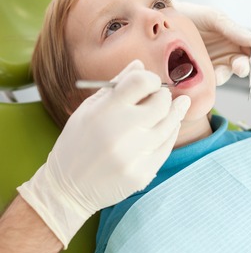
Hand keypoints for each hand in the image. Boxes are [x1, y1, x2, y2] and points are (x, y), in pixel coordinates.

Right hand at [17, 60, 189, 247]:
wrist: (67, 187)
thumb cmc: (77, 142)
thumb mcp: (88, 108)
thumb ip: (116, 85)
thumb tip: (140, 65)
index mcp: (104, 111)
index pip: (141, 82)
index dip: (151, 78)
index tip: (151, 82)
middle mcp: (120, 132)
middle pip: (161, 103)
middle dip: (164, 95)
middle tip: (162, 96)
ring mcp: (133, 155)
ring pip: (169, 125)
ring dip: (175, 112)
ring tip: (180, 104)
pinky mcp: (142, 174)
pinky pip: (166, 147)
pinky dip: (170, 134)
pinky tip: (170, 126)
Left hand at [174, 1, 250, 84]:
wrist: (167, 20)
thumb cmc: (193, 16)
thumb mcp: (214, 18)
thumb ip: (233, 29)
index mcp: (237, 40)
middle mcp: (228, 54)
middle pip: (243, 66)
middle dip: (243, 68)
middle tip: (239, 67)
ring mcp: (214, 65)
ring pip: (225, 75)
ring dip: (223, 76)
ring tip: (216, 75)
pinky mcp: (199, 73)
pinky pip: (206, 80)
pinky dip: (206, 79)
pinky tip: (200, 74)